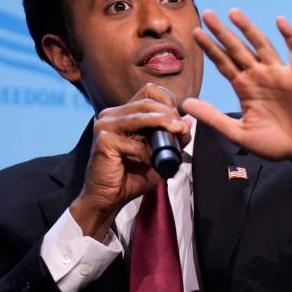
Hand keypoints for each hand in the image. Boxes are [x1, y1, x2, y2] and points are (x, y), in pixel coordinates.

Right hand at [70, 84, 191, 237]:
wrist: (108, 199)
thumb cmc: (131, 176)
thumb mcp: (158, 154)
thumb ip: (172, 138)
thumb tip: (187, 122)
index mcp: (122, 114)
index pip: (148, 91)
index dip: (167, 103)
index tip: (179, 121)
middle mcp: (111, 115)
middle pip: (147, 102)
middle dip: (169, 114)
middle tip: (181, 130)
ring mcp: (105, 126)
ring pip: (142, 115)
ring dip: (164, 125)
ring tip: (176, 136)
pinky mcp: (104, 141)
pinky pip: (134, 143)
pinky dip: (148, 153)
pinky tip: (152, 162)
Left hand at [182, 9, 291, 200]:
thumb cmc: (273, 144)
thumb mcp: (238, 133)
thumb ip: (213, 117)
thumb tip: (186, 104)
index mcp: (244, 88)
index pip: (223, 63)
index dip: (210, 48)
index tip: (196, 32)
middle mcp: (259, 76)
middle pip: (237, 49)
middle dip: (222, 33)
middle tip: (207, 14)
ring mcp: (279, 74)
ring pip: (262, 45)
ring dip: (249, 29)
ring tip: (233, 13)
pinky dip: (289, 36)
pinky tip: (279, 21)